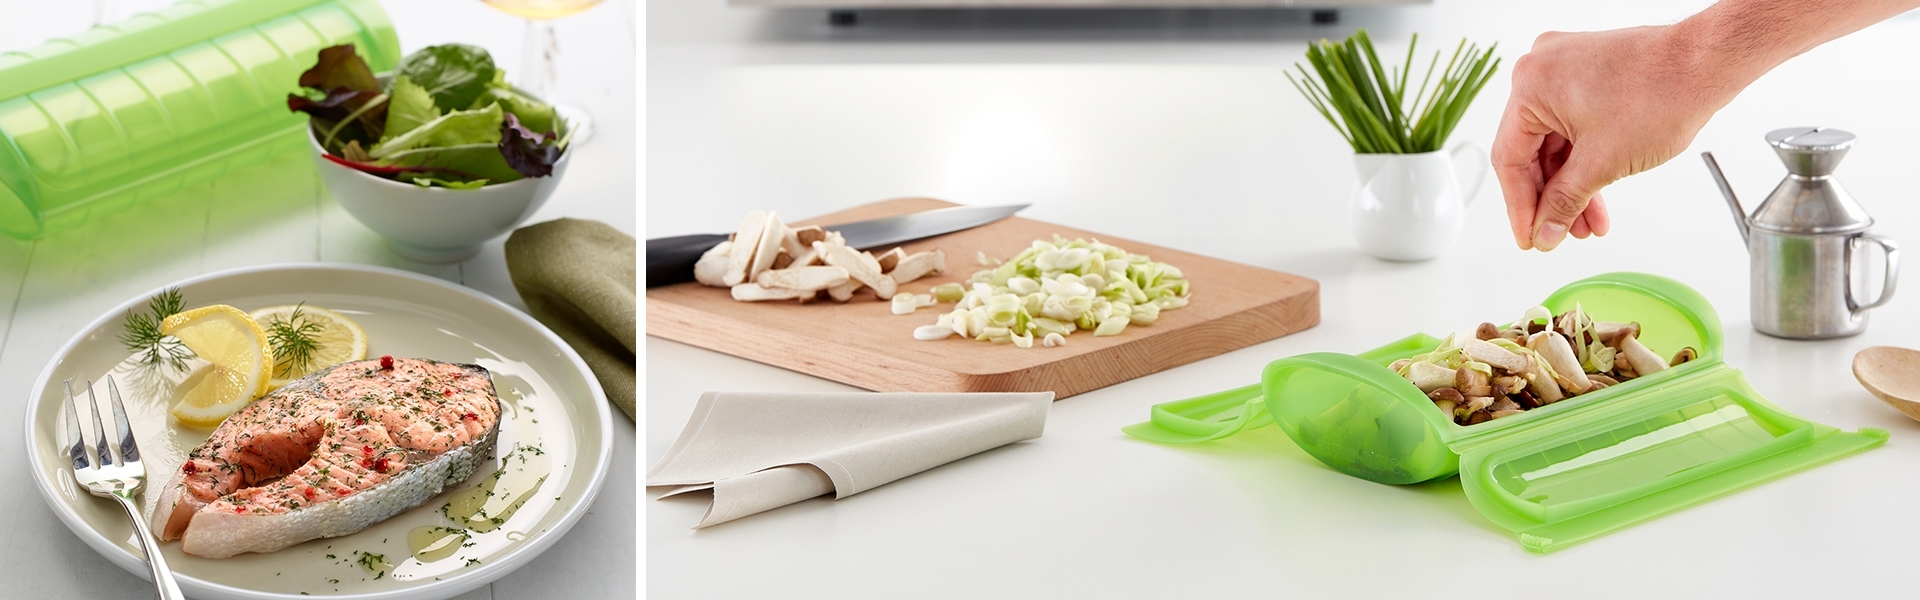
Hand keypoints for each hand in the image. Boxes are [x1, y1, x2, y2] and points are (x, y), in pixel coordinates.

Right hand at [1493, 26, 1731, 250]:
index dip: (1519, 207)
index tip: (1529, 236)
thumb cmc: (1664, 92)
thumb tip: (1544, 229)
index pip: (1509, 160)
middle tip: (1558, 232)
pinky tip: (1596, 192)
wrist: (1708, 63)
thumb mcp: (1602, 164)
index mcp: (1530, 86)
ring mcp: (1565, 69)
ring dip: (1571, 184)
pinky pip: (1573, 125)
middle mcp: (1540, 70)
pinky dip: (1585, 159)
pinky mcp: (1588, 74)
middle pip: (1532, 152)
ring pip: (1556, 142)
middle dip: (1551, 198)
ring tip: (1586, 220)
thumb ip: (1563, 202)